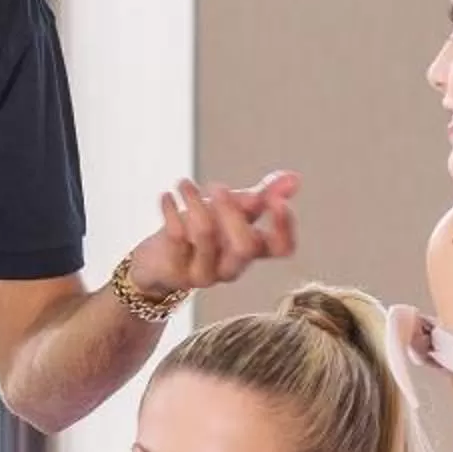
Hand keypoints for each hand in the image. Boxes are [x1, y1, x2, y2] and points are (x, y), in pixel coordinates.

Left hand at [125, 172, 300, 300]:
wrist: (158, 261)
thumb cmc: (201, 232)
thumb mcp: (233, 211)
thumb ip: (262, 196)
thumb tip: (295, 178)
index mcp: (252, 251)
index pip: (282, 248)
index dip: (284, 226)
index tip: (275, 199)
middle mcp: (232, 266)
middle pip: (245, 247)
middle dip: (232, 211)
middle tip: (218, 186)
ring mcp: (204, 273)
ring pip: (206, 238)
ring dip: (196, 203)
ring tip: (184, 182)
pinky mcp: (176, 272)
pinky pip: (176, 238)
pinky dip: (171, 212)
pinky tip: (167, 196)